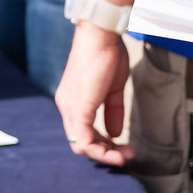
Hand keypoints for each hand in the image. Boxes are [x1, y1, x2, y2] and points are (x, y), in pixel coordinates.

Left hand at [56, 21, 133, 165]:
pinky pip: (85, 140)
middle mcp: (66, 105)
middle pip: (81, 142)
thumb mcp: (113, 88)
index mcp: (72, 99)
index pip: (82, 131)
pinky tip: (117, 153)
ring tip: (125, 156)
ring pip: (81, 145)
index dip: (102, 143)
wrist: (100, 35)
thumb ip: (112, 111)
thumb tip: (115, 133)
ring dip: (105, 155)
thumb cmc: (107, 54)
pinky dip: (101, 151)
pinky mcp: (78, 108)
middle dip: (105, 152)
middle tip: (127, 155)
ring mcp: (69, 107)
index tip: (123, 146)